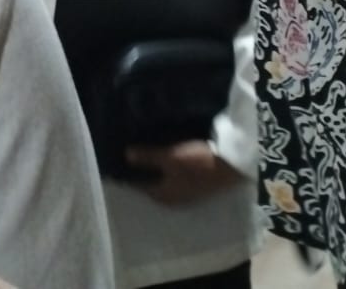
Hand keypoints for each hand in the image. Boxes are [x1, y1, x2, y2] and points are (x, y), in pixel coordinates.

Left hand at [125, 140, 242, 204]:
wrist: (231, 166)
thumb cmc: (198, 163)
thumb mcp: (170, 157)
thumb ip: (147, 158)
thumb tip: (125, 156)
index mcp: (163, 196)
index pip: (137, 185)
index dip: (126, 172)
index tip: (114, 158)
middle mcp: (172, 198)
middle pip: (149, 183)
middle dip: (139, 169)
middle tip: (123, 149)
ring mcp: (184, 192)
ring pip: (161, 179)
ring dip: (152, 167)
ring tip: (139, 146)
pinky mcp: (193, 183)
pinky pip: (171, 175)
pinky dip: (164, 166)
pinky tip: (161, 152)